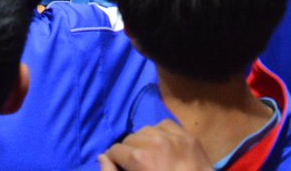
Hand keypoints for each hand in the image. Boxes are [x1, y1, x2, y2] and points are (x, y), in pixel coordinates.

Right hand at [97, 121, 211, 170]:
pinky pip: (166, 124)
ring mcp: (173, 137)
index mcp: (139, 158)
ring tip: (149, 154)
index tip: (120, 167)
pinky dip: (161, 132)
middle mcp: (154, 142)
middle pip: (130, 138)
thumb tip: (101, 157)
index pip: (115, 150)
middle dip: (129, 151)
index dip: (115, 160)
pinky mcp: (188, 136)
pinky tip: (163, 144)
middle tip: (135, 164)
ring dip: (144, 140)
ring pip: (146, 129)